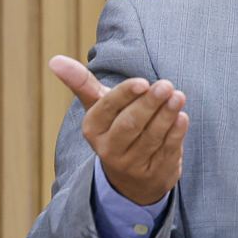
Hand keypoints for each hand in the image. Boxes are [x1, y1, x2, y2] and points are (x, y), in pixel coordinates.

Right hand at [49, 55, 188, 204]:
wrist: (131, 178)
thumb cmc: (115, 128)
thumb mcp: (98, 107)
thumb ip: (81, 82)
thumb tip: (54, 60)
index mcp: (93, 129)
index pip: (108, 108)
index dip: (126, 95)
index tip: (143, 82)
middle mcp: (109, 149)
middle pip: (131, 124)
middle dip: (150, 103)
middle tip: (167, 85)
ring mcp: (133, 165)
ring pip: (151, 137)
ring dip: (167, 115)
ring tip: (178, 96)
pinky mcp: (155, 174)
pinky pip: (167, 151)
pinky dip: (176, 133)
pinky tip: (182, 117)